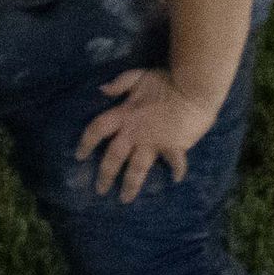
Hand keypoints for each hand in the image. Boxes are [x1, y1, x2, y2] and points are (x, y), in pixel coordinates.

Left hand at [78, 67, 220, 201]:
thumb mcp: (139, 75)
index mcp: (124, 115)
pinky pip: (175, 163)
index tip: (79, 156)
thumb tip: (102, 90)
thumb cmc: (167, 80)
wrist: (193, 87)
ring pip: (137, 169)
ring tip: (125, 199)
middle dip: (105, 175)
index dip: (86, 142)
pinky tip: (175, 180)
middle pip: (114, 157)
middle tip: (100, 190)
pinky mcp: (174, 147)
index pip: (98, 129)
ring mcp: (154, 142)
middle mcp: (135, 132)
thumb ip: (120, 83)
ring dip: (131, 185)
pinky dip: (177, 171)